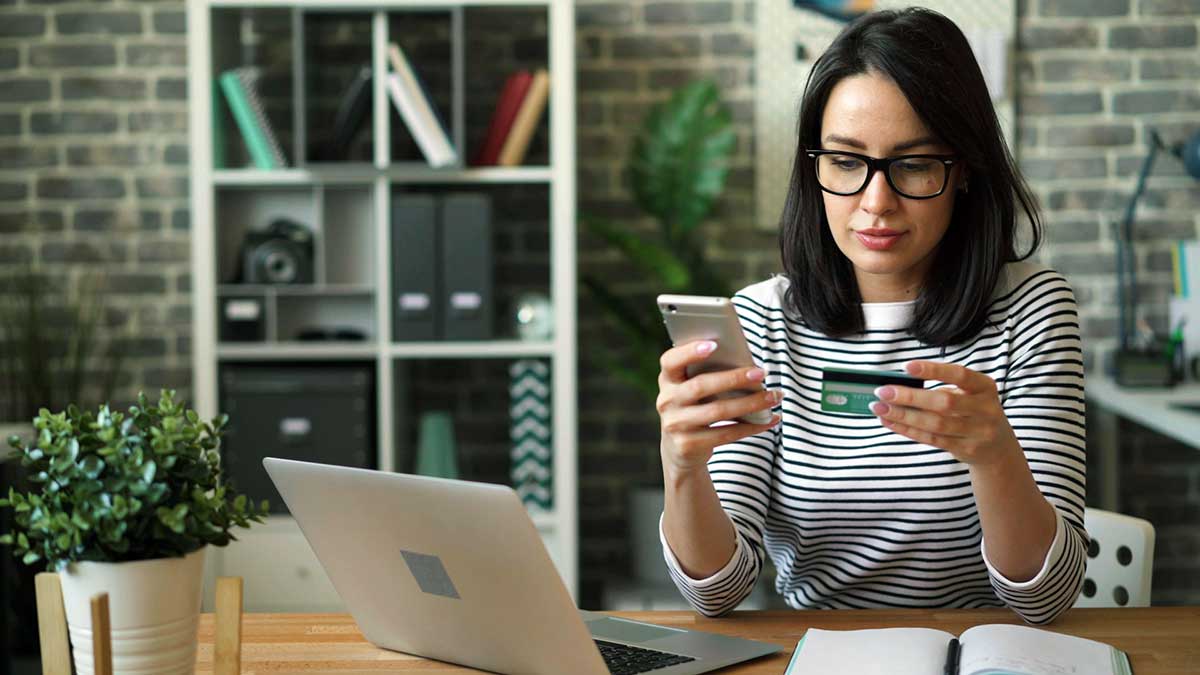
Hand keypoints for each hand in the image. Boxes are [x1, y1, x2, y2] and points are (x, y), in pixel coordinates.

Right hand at [656, 340, 781, 472]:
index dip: (689, 352)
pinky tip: (769, 419)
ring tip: (773, 396)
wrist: (679, 449)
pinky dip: (752, 426)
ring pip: (718, 411)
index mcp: (667, 380)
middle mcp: (666, 401)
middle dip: (734, 378)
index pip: (670, 361)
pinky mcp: (688, 445)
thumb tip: (747, 366)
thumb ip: (707, 375)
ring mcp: (675, 425)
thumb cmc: (695, 408)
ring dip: (750, 403)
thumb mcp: (692, 390)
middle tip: (761, 373)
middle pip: (701, 386)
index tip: (714, 345)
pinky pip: (726, 434)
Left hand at [869, 360, 1020, 466]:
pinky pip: (931, 439)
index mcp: (985, 387)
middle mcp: (985, 409)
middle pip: (944, 402)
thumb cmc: (974, 412)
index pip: (959, 375)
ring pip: (935, 424)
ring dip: (903, 415)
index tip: (906, 366)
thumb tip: (900, 385)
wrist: (997, 448)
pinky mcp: (966, 449)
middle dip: (910, 397)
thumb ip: (943, 388)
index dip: (933, 370)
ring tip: (879, 407)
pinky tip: (890, 421)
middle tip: (883, 391)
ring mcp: (978, 432)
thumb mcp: (969, 394)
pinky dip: (907, 429)